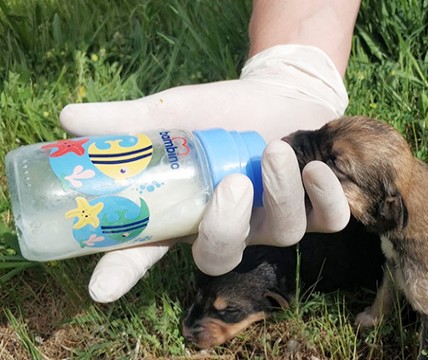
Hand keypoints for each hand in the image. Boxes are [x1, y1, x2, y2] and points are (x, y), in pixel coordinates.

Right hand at [62, 45, 350, 301]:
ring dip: (281, 194)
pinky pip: (329, 221)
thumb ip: (129, 121)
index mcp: (190, 212)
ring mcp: (275, 220)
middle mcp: (232, 226)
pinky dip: (325, 198)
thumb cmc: (221, 110)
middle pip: (221, 255)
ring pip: (282, 235)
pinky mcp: (317, 207)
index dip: (123, 272)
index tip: (101, 289)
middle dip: (225, 227)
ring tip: (275, 151)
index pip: (148, 251)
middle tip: (231, 184)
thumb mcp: (174, 113)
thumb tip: (68, 119)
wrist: (278, 93)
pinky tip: (315, 168)